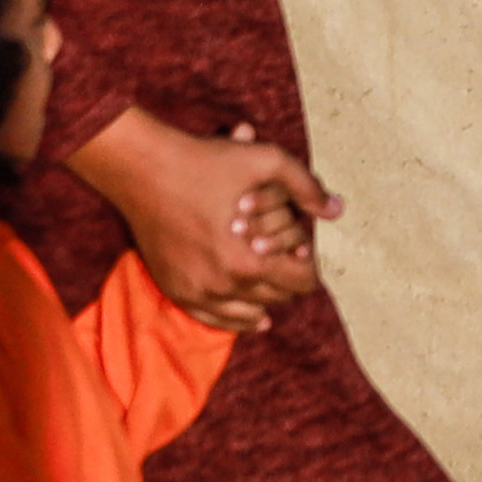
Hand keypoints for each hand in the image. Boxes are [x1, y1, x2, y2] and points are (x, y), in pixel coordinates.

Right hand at [72, 106, 338, 334]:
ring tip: (272, 279)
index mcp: (250, 261)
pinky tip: (254, 315)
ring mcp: (196, 292)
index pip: (302, 282)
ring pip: (249, 312)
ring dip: (266, 296)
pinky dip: (237, 318)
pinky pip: (214, 319)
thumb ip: (307, 187)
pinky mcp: (175, 289)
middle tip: (287, 255)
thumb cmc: (205, 163)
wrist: (143, 169)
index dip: (309, 263)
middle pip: (278, 297)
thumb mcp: (267, 161)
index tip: (304, 248)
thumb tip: (338, 210)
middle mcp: (224, 286)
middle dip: (288, 276)